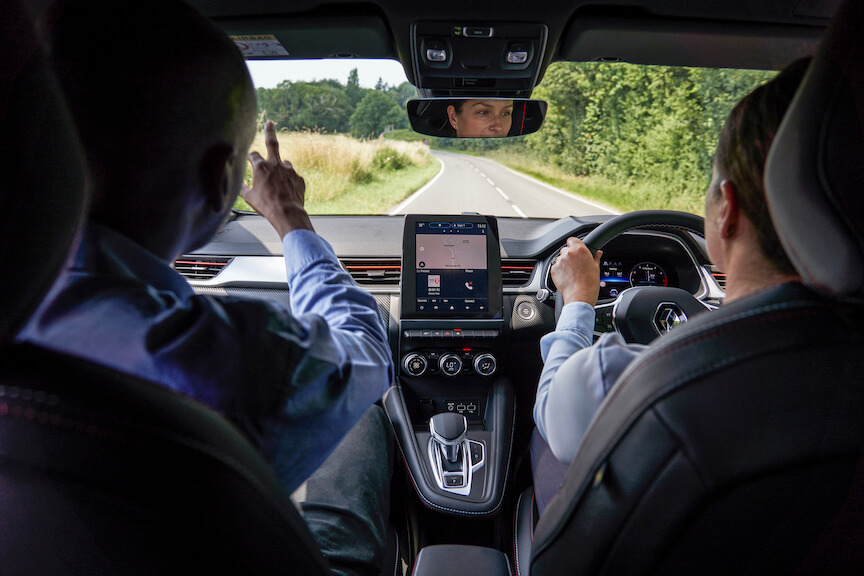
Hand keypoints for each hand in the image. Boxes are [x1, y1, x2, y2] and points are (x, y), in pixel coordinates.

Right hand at [241, 121, 312, 236]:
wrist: (287, 213)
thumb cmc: (266, 206)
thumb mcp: (249, 197)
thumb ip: (243, 188)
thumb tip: (236, 185)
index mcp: (260, 167)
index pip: (253, 155)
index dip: (250, 157)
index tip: (249, 158)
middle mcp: (275, 164)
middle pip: (272, 142)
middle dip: (269, 130)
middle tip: (270, 122)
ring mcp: (289, 170)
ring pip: (284, 164)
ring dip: (280, 169)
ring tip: (279, 184)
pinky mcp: (299, 178)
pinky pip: (293, 177)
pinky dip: (289, 182)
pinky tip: (287, 192)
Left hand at [551, 237, 602, 305]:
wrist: (580, 296)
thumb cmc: (589, 284)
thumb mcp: (596, 268)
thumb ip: (595, 257)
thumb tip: (598, 253)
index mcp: (580, 250)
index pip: (572, 240)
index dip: (574, 245)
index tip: (575, 250)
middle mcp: (569, 253)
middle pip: (566, 249)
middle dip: (569, 255)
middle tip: (575, 265)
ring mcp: (560, 261)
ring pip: (560, 258)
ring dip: (564, 263)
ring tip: (571, 273)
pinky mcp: (553, 269)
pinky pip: (555, 267)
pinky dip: (559, 271)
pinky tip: (566, 277)